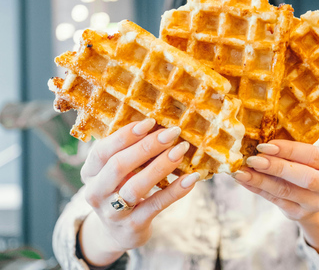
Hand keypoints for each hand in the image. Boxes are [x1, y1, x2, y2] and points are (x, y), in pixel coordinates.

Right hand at [78, 118, 199, 265]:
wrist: (118, 233)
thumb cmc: (121, 190)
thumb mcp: (116, 172)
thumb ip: (129, 152)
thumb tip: (159, 126)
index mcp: (90, 173)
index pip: (102, 151)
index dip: (125, 135)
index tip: (150, 121)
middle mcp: (96, 192)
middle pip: (118, 165)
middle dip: (147, 146)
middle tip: (171, 133)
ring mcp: (113, 212)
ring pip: (136, 186)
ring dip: (161, 166)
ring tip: (181, 150)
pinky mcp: (132, 226)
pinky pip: (156, 205)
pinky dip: (175, 191)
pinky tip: (191, 178)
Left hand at [233, 140, 318, 256]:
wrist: (313, 195)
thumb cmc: (305, 165)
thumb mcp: (304, 153)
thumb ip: (288, 147)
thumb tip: (259, 137)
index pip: (313, 155)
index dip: (288, 150)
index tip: (265, 145)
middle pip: (305, 177)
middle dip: (276, 167)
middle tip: (253, 159)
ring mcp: (317, 203)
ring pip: (287, 191)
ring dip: (261, 180)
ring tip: (242, 171)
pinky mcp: (301, 214)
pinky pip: (276, 201)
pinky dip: (258, 189)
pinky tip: (245, 180)